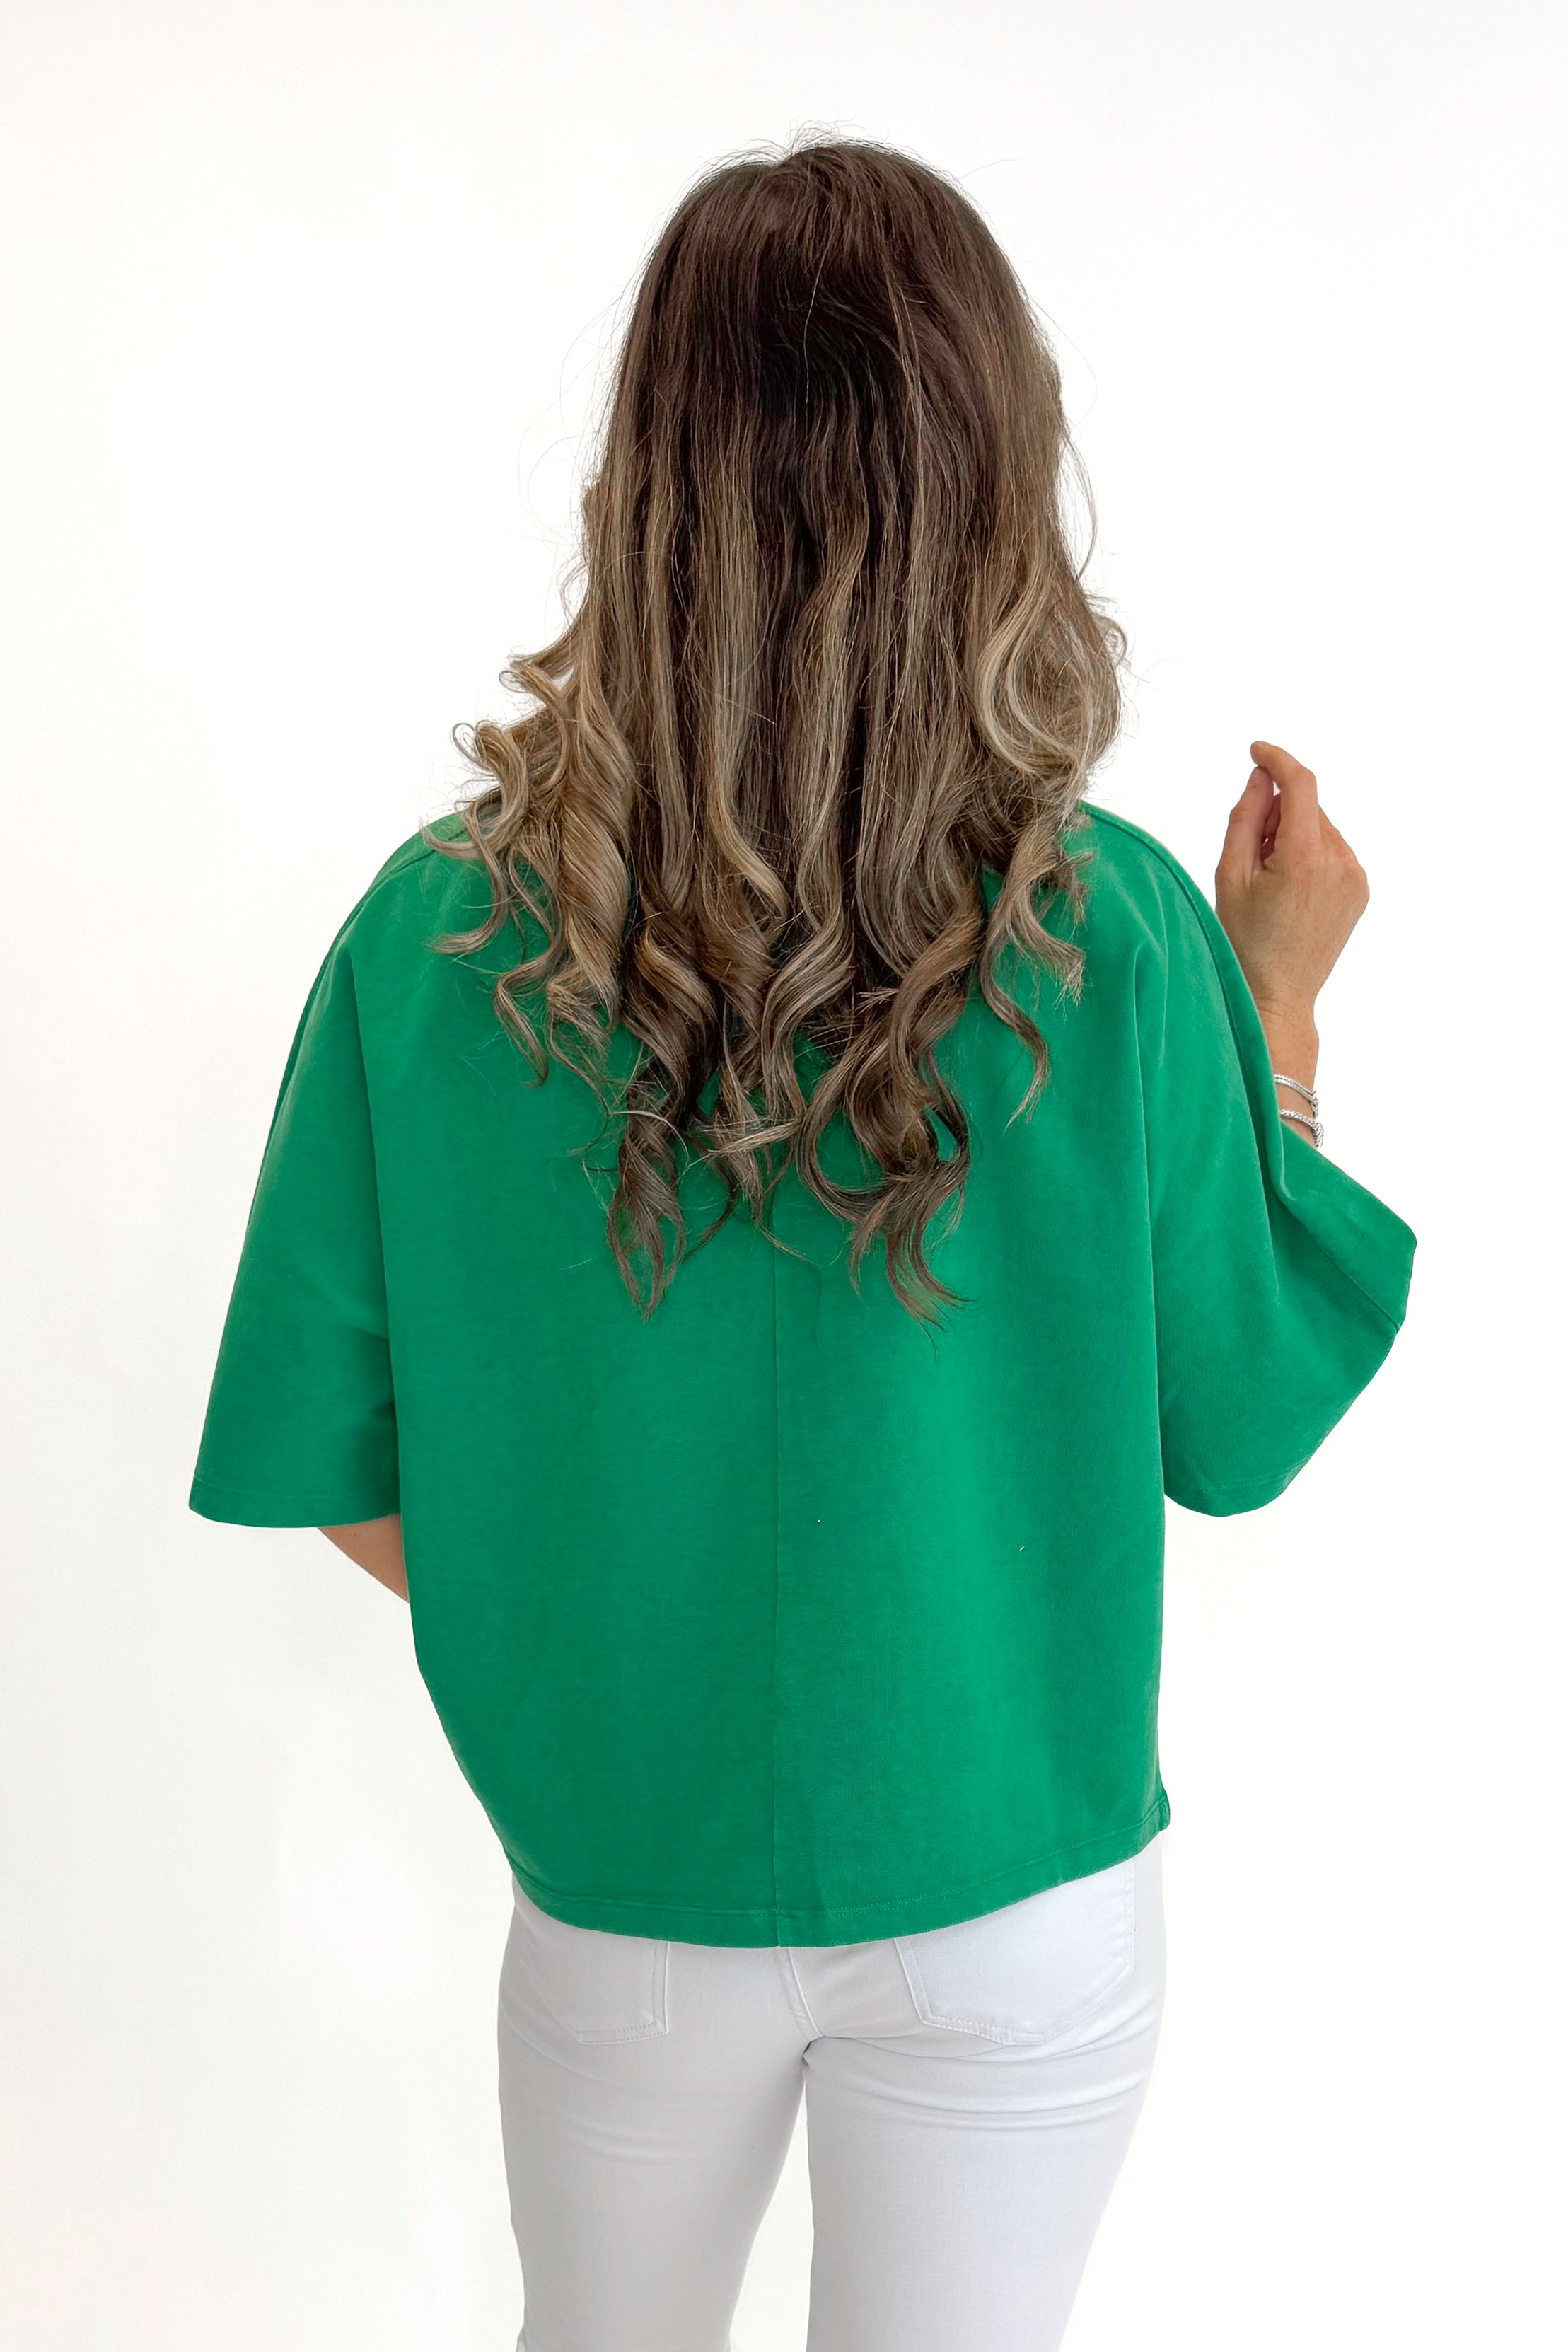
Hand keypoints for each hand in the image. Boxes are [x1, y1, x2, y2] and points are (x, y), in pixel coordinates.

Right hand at [1215, 740, 1368, 1030]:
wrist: (1278, 994)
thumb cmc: (1245, 942)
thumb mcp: (1231, 874)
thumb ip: (1246, 817)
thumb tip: (1262, 777)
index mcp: (1305, 857)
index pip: (1301, 784)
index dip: (1277, 759)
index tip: (1257, 751)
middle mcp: (1340, 862)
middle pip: (1307, 809)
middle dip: (1277, 817)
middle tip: (1251, 857)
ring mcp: (1355, 877)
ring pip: (1319, 830)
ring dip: (1293, 838)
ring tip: (1271, 883)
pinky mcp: (1360, 890)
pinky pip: (1332, 853)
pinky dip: (1309, 857)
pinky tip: (1291, 893)